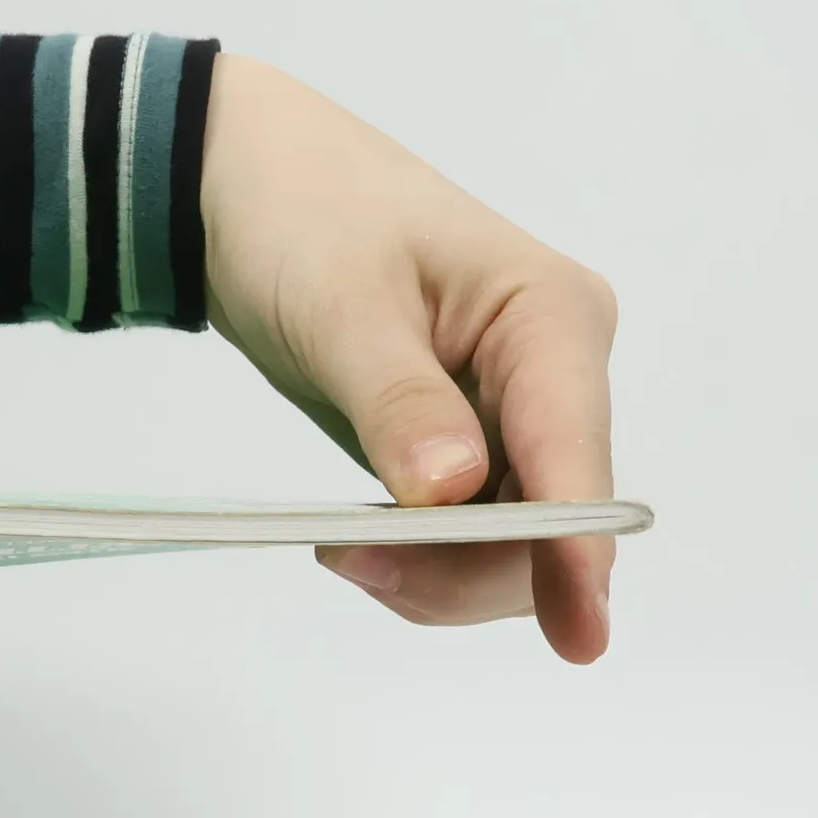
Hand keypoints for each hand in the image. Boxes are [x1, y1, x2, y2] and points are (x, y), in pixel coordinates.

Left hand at [201, 55, 618, 662]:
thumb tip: (454, 492)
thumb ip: (398, 402)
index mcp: (550, 316)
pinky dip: (419, 554)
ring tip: (338, 547)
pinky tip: (359, 537)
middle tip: (350, 563)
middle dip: (468, 567)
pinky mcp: (467, 439)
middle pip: (554, 518)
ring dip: (436, 570)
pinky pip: (468, 529)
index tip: (574, 630)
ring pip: (514, 540)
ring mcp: (514, 410)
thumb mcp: (342, 306)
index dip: (576, 548)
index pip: (577, 451)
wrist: (241, 188)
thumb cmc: (300, 215)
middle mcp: (554, 369)